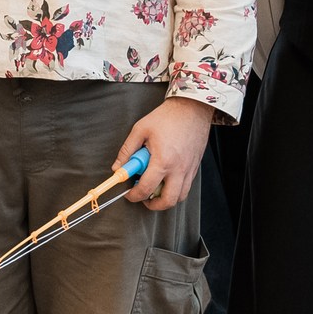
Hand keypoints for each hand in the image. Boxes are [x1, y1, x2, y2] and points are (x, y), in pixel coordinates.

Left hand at [114, 96, 213, 211]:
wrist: (192, 109)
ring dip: (165, 198)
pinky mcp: (195, 167)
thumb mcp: (140, 130)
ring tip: (154, 189)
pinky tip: (166, 179)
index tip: (129, 193)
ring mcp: (189, 169)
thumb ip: (127, 151)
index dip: (134, 195)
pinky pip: (186, 187)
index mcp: (163, 160)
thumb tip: (118, 167)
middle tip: (143, 198)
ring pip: (179, 197)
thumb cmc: (168, 117)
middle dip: (153, 205)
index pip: (146, 188)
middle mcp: (179, 169)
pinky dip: (175, 189)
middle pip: (167, 200)